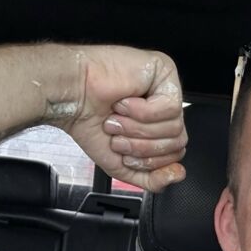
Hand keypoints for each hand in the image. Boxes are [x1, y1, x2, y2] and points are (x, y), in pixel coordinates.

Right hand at [64, 46, 187, 191]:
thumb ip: (151, 179)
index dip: (150, 160)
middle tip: (118, 137)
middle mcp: (165, 106)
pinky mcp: (165, 71)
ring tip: (117, 119)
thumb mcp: (122, 166)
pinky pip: (170, 106)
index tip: (125, 154)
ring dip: (138, 129)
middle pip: (177, 141)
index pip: (175, 152)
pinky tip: (124, 102)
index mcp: (158, 125)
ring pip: (174, 125)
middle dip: (143, 147)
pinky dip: (142, 112)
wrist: (71, 97)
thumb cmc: (90, 123)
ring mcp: (166, 88)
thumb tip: (179, 175)